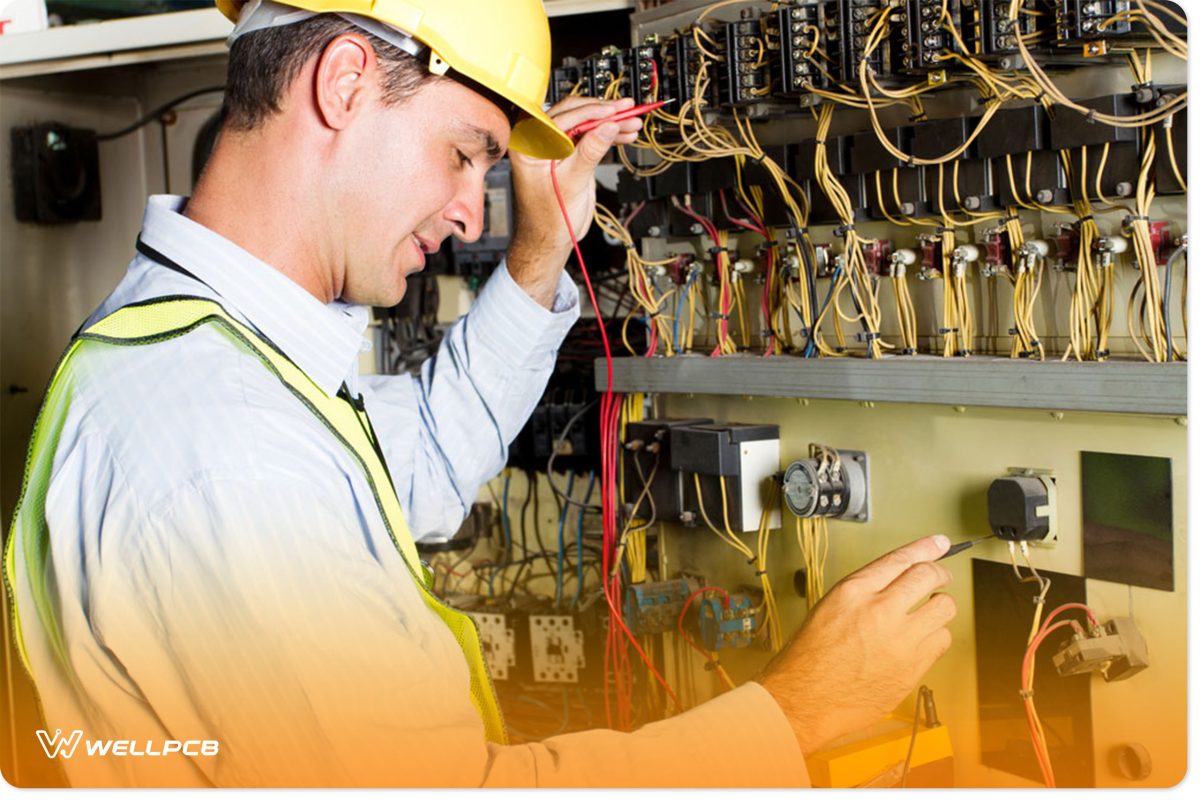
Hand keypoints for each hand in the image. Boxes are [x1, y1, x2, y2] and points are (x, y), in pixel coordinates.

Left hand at [507, 96, 642, 306]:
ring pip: (586, 124)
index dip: (591, 112)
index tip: (613, 111)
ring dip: (611, 123)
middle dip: (604, 113)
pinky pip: (591, 137)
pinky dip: (609, 135)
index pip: (563, 118)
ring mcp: (557, 147)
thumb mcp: (571, 182)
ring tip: (633, 122)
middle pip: (575, 115)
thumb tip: (607, 126)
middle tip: (627, 110)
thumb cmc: (549, 217)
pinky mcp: (571, 154)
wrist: (551, 238)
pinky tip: (625, 134)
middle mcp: (540, 141)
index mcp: (529, 145)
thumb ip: (589, 152)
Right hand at [757, 535, 955, 753]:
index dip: (926, 548)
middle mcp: (879, 611)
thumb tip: (897, 580)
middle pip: (929, 576)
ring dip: (940, 605)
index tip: (939, 544)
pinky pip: (942, 640)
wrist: (806, 699)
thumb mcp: (830, 607)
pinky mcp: (912, 667)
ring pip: (944, 607)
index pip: (900, 559)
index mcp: (854, 592)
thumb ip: (865, 591)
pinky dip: (936, 636)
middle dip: (939, 573)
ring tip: (930, 611)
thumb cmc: (810, 658)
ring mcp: (900, 640)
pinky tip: (923, 639)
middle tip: (939, 578)